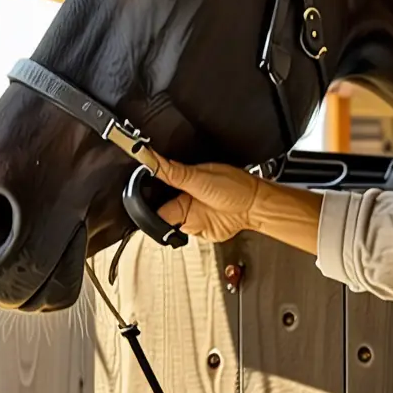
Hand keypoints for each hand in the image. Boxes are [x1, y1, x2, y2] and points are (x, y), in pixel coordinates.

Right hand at [148, 152, 262, 242]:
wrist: (253, 207)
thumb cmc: (234, 186)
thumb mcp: (199, 177)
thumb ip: (173, 172)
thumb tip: (151, 157)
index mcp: (182, 181)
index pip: (155, 187)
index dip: (145, 193)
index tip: (139, 195)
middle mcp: (184, 198)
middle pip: (158, 208)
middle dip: (155, 212)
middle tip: (161, 210)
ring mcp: (190, 215)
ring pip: (167, 224)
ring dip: (166, 225)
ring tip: (176, 219)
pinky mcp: (197, 230)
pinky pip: (182, 236)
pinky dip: (179, 236)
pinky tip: (185, 229)